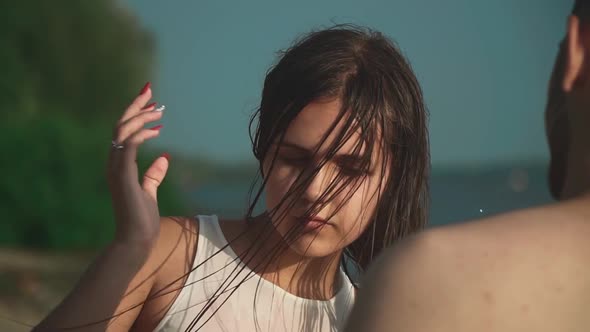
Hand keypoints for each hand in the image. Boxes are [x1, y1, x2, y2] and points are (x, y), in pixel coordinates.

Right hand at [107, 82, 168, 253]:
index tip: (153, 103)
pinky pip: (128, 147)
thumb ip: (153, 175)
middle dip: (135, 106)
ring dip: (140, 117)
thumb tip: (163, 157)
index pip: (124, 132)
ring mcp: (115, 169)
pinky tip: (156, 131)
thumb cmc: (141, 220)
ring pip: (122, 131)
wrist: (136, 240)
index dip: (135, 114)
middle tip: (151, 91)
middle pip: (120, 125)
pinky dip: (140, 135)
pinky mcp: (122, 176)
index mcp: (119, 166)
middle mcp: (113, 163)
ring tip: (159, 109)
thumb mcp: (150, 192)